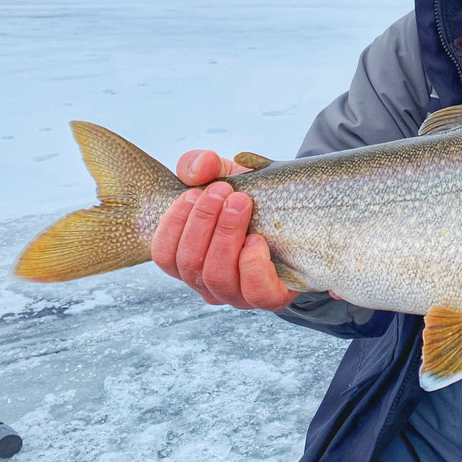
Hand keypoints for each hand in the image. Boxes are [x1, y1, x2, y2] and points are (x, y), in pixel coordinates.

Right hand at [150, 150, 298, 310]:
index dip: (173, 224)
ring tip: (241, 203)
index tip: (193, 192)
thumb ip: (201, 165)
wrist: (297, 213)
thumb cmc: (250, 198)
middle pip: (190, 263)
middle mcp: (207, 282)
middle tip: (224, 191)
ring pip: (217, 276)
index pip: (164, 255)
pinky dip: (253, 265)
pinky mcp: (270, 297)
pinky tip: (257, 240)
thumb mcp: (224, 175)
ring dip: (226, 235)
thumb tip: (199, 169)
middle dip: (204, 222)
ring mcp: (237, 293)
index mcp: (189, 258)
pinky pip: (256, 293)